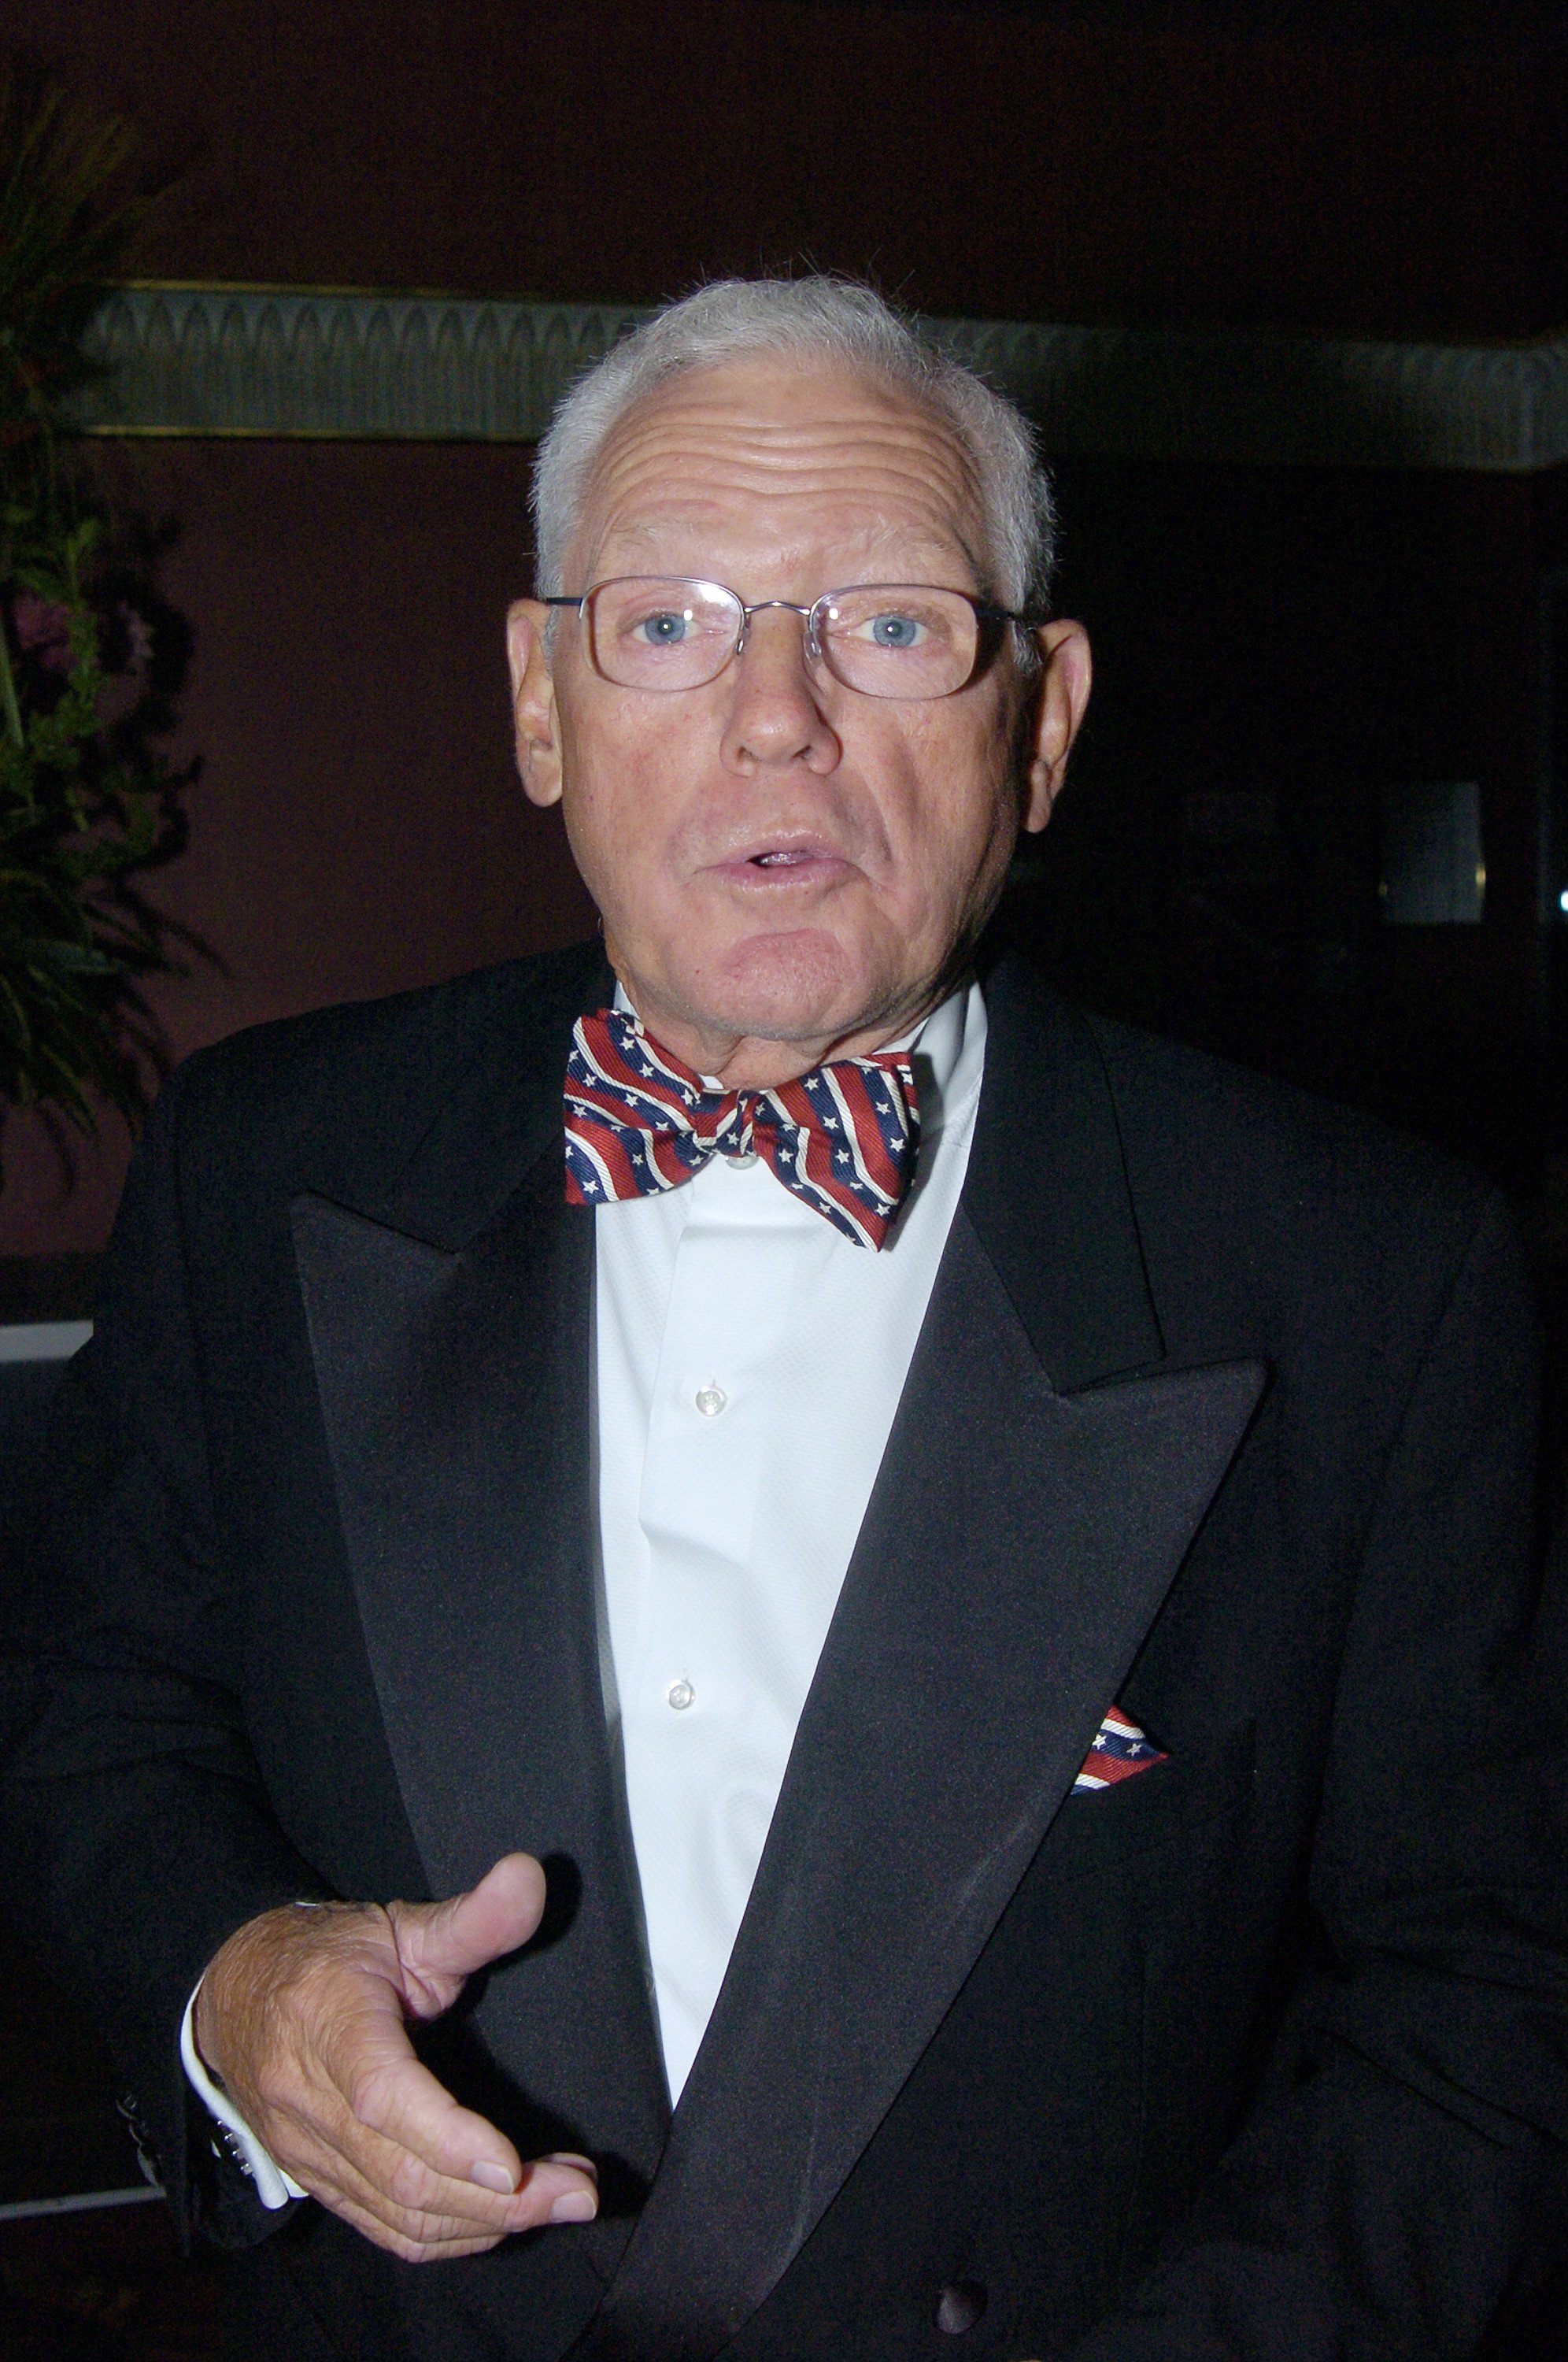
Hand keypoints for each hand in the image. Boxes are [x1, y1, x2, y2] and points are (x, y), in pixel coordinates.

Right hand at [193, 1852, 597, 2260]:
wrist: (234, 1994)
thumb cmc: (326, 1957)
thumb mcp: (399, 1925)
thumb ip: (471, 1916)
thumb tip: (531, 1877)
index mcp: (328, 2023)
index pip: (384, 2097)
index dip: (449, 2138)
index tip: (515, 2165)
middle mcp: (308, 2099)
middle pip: (401, 2174)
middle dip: (498, 2199)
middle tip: (576, 2192)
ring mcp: (307, 2151)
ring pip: (397, 2214)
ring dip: (487, 2223)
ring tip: (557, 2199)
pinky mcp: (317, 2182)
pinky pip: (384, 2228)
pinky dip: (450, 2235)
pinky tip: (501, 2218)